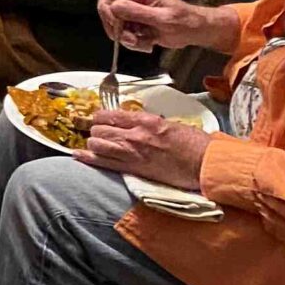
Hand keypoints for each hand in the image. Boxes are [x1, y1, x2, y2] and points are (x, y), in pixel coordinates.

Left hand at [80, 108, 211, 193]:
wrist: (206, 164)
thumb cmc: (195, 144)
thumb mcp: (171, 125)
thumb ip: (151, 123)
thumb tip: (138, 122)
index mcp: (146, 120)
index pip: (110, 115)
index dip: (100, 118)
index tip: (99, 121)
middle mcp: (135, 134)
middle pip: (99, 129)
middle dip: (95, 131)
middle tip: (99, 135)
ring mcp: (133, 152)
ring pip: (96, 144)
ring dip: (93, 144)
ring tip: (95, 146)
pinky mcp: (134, 169)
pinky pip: (103, 163)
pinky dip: (88, 159)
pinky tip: (78, 156)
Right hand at [99, 0, 211, 53]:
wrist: (196, 32)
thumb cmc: (185, 21)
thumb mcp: (163, 18)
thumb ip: (138, 12)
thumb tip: (114, 6)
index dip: (107, 7)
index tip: (115, 23)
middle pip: (109, 9)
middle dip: (116, 27)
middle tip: (129, 39)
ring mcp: (134, 12)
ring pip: (115, 25)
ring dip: (125, 38)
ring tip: (141, 43)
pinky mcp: (136, 24)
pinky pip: (124, 34)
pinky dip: (132, 43)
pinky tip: (147, 44)